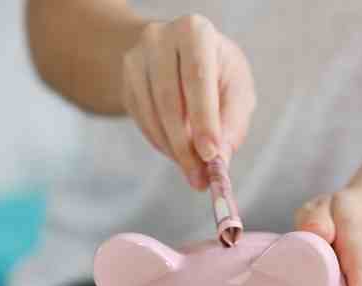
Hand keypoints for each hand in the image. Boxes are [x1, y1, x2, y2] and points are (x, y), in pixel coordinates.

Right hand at [121, 14, 255, 188]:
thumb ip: (232, 123)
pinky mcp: (125, 82)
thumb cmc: (217, 72)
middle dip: (185, 145)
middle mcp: (159, 39)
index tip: (210, 155)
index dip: (204, 119)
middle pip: (169, 100)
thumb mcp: (236, 88)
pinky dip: (161, 144)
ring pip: (152, 115)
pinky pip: (142, 122)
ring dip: (173, 151)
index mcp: (194, 32)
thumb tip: (220, 163)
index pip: (197, 78)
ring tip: (193, 174)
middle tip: (199, 178)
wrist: (179, 54)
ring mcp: (136, 60)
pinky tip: (177, 154)